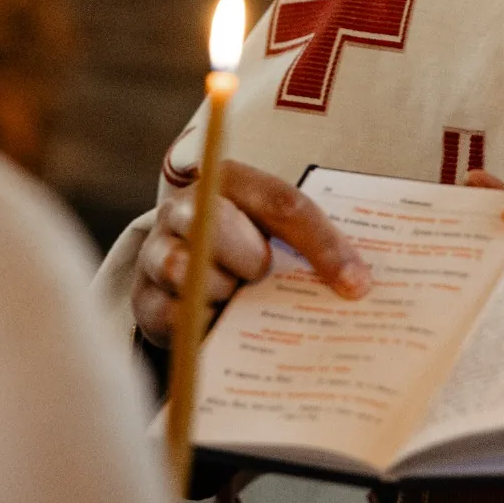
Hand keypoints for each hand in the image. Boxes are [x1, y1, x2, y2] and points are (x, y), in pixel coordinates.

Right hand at [132, 159, 372, 345]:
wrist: (189, 275)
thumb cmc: (250, 248)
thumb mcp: (281, 233)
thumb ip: (312, 242)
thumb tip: (360, 285)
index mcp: (230, 180)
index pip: (282, 203)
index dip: (322, 244)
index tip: (355, 284)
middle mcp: (185, 207)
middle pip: (217, 226)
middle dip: (249, 258)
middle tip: (262, 275)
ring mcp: (158, 251)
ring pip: (186, 270)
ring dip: (220, 291)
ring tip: (234, 297)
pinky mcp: (143, 298)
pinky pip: (172, 314)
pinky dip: (199, 322)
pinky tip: (214, 322)